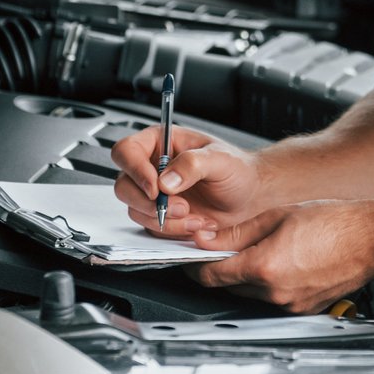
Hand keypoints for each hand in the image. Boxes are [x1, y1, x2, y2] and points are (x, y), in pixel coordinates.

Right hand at [111, 126, 266, 238]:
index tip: (155, 188)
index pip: (127, 151)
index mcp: (161, 142)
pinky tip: (197, 223)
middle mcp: (152, 167)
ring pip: (135, 210)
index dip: (135, 170)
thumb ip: (192, 165)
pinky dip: (173, 230)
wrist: (250, 197)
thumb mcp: (220, 160)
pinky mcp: (160, 215)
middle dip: (150, 202)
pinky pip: (151, 227)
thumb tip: (165, 180)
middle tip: (181, 207)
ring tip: (195, 216)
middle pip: (124, 185)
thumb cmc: (238, 170)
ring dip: (165, 219)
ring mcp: (154, 193)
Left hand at [185, 200, 373, 313]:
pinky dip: (270, 283)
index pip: (210, 274)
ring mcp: (290, 304)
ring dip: (247, 275)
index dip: (195, 264)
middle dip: (223, 266)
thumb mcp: (277, 217)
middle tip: (227, 245)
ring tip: (267, 248)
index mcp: (263, 266)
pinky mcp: (304, 309)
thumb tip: (206, 239)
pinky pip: (274, 298)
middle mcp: (274, 292)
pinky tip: (287, 261)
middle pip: (228, 285)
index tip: (192, 255)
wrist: (373, 240)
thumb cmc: (334, 223)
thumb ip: (236, 233)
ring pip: (250, 293)